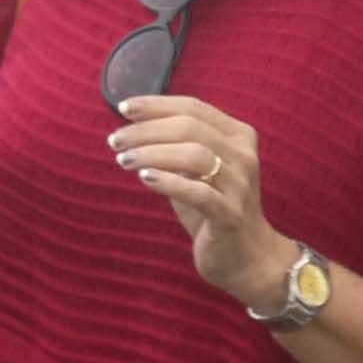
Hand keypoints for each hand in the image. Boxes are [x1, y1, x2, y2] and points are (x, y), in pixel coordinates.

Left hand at [108, 94, 294, 308]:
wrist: (246, 256)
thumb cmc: (212, 208)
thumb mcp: (195, 171)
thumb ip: (174, 147)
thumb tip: (130, 128)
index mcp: (238, 135)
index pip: (193, 108)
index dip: (156, 105)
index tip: (123, 108)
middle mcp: (243, 155)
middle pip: (190, 127)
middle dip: (146, 130)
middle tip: (115, 140)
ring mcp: (240, 185)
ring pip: (194, 155)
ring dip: (152, 153)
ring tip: (123, 159)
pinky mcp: (230, 214)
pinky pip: (198, 192)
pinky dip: (168, 182)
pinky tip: (144, 178)